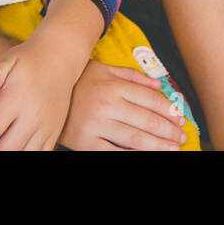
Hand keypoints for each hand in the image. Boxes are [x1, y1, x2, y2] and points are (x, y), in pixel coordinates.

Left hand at [0, 36, 81, 150]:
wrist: (61, 57)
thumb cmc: (28, 60)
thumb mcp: (10, 59)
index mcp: (17, 99)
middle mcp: (33, 116)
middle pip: (7, 148)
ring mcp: (47, 126)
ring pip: (25, 155)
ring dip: (10, 153)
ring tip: (0, 145)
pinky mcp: (55, 131)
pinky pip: (42, 155)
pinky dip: (27, 155)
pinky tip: (16, 148)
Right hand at [58, 61, 188, 149]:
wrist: (41, 91)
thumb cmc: (77, 80)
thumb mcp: (103, 69)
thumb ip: (132, 75)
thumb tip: (159, 84)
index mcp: (113, 85)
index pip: (149, 99)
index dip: (169, 111)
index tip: (180, 119)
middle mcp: (106, 104)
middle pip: (146, 120)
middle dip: (169, 131)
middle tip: (182, 137)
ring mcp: (95, 124)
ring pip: (135, 139)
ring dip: (158, 146)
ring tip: (172, 149)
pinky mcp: (85, 142)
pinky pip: (114, 153)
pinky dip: (133, 155)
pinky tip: (146, 156)